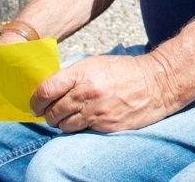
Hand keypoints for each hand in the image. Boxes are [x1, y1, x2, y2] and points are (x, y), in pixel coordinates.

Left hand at [32, 52, 183, 133]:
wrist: (158, 82)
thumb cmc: (125, 71)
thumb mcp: (97, 64)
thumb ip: (73, 76)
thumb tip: (48, 90)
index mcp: (83, 72)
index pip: (46, 91)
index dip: (36, 101)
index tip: (36, 104)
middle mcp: (87, 92)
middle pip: (52, 112)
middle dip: (49, 114)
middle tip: (53, 112)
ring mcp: (96, 110)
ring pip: (63, 125)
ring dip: (63, 123)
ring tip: (71, 116)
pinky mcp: (105, 125)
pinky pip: (80, 131)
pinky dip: (79, 127)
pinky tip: (87, 119)